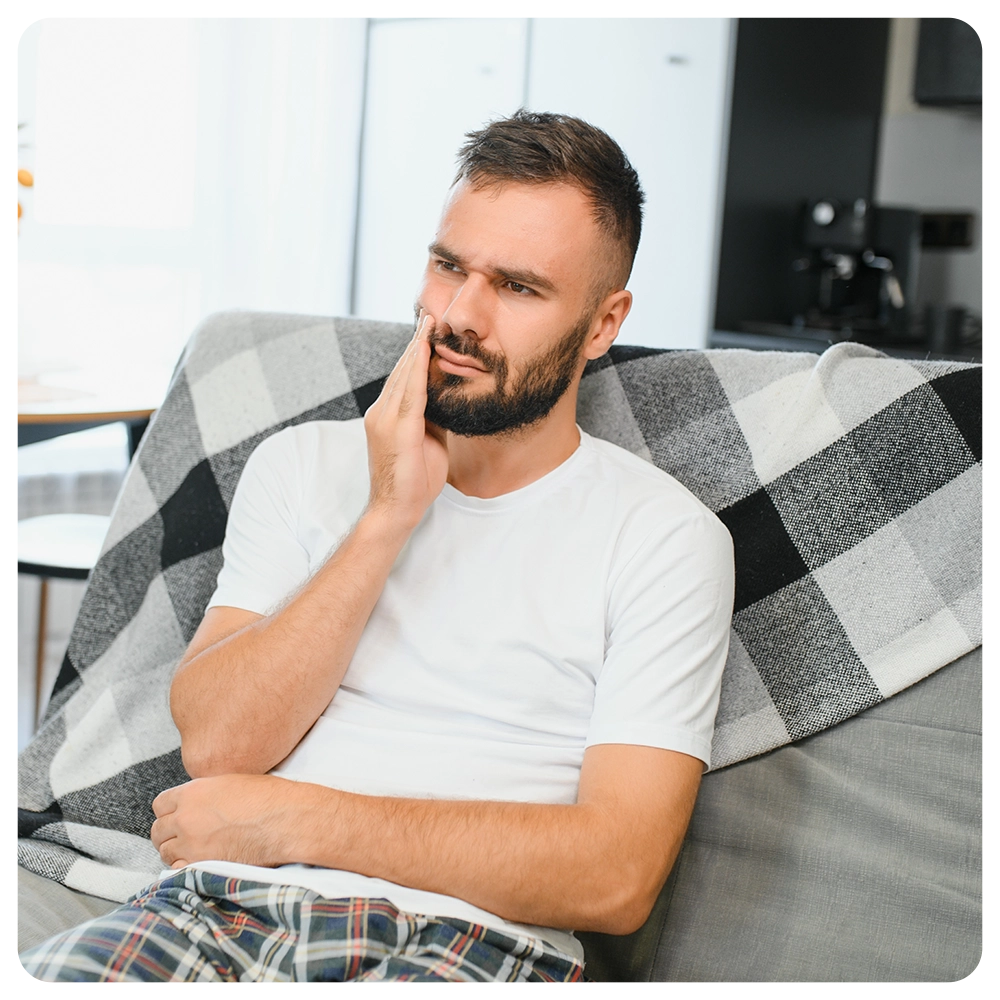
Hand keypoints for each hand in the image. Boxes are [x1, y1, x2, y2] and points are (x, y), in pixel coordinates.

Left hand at [151, 774, 305, 868]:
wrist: (284, 820)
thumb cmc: (268, 798)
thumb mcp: (232, 783)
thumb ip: (207, 794)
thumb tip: (201, 804)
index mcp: (193, 792)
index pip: (160, 804)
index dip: (168, 810)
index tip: (176, 815)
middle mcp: (186, 818)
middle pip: (158, 830)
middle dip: (167, 832)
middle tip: (180, 835)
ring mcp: (191, 844)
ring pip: (164, 852)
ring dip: (174, 851)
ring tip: (191, 850)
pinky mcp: (202, 865)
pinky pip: (176, 870)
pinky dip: (183, 868)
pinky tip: (197, 862)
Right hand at [363, 311, 448, 527]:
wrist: (396, 509)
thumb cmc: (413, 481)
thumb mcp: (428, 441)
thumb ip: (432, 418)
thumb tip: (447, 400)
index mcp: (387, 415)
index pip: (402, 378)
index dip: (415, 354)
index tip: (427, 331)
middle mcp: (381, 412)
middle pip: (401, 370)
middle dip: (416, 342)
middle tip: (429, 315)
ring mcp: (384, 419)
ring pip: (404, 375)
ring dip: (417, 348)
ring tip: (428, 323)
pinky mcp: (395, 428)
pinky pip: (410, 391)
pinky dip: (418, 368)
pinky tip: (425, 350)